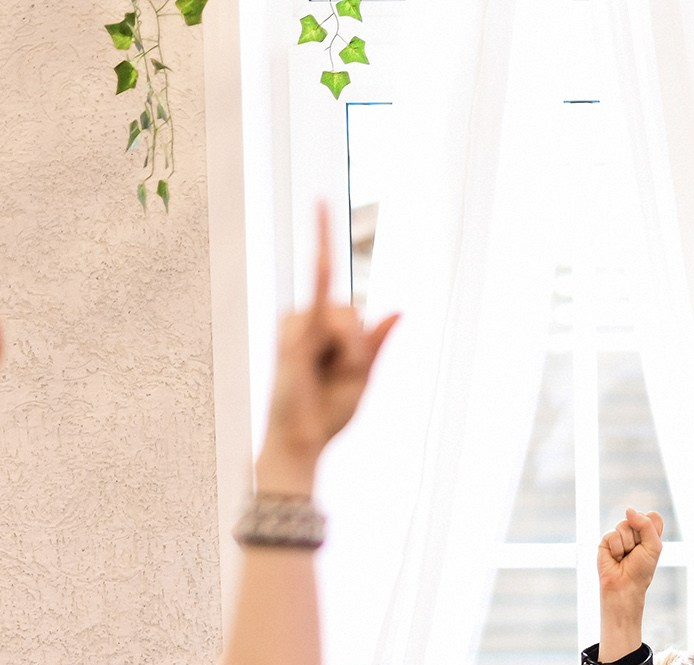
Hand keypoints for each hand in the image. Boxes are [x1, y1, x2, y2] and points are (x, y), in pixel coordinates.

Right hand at [257, 202, 399, 486]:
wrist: (302, 439)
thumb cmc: (329, 413)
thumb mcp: (363, 377)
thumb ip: (377, 342)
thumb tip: (400, 308)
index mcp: (325, 328)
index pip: (333, 281)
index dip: (322, 233)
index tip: (317, 197)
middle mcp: (308, 318)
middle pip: (354, 308)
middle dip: (360, 344)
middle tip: (343, 375)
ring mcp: (297, 324)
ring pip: (347, 316)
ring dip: (352, 351)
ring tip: (328, 375)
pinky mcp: (292, 334)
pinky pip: (325, 311)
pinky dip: (336, 326)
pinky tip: (319, 330)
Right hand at [597, 509, 663, 607]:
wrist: (624, 585)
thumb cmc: (642, 569)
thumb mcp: (653, 545)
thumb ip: (645, 524)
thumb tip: (628, 510)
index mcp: (649, 533)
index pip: (652, 516)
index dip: (650, 527)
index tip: (649, 543)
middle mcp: (635, 532)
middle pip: (637, 518)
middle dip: (638, 537)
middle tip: (636, 552)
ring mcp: (620, 535)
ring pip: (624, 525)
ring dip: (627, 544)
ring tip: (625, 556)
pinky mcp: (606, 541)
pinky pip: (612, 534)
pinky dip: (616, 549)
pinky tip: (616, 558)